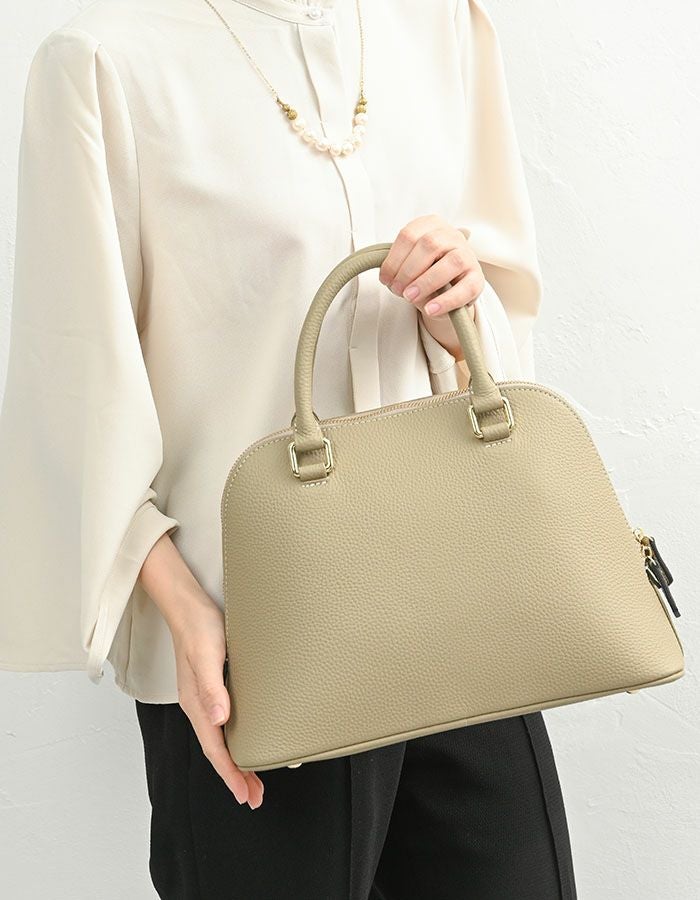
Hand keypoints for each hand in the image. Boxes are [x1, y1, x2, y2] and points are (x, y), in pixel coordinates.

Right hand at [139, 533, 263, 807]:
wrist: (188, 604)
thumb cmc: (199, 627)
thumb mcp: (208, 655)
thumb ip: (212, 687)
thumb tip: (219, 718)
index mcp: (196, 704)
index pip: (215, 749)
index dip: (231, 774)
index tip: (246, 794)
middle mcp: (198, 705)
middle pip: (217, 750)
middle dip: (235, 776)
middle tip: (255, 797)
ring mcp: (204, 697)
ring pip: (220, 738)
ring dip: (235, 761)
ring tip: (252, 779)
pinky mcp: (211, 686)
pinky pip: (222, 723)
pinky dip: (233, 739)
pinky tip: (244, 739)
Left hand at [379, 214, 481, 359]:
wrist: (449, 291)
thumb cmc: (425, 274)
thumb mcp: (410, 266)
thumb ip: (401, 267)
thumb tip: (390, 280)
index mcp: (432, 225)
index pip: (409, 235)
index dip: (394, 259)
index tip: (385, 279)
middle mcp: (453, 235)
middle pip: (429, 244)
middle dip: (408, 270)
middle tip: (396, 289)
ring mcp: (468, 255)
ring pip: (451, 262)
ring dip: (426, 282)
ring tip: (410, 297)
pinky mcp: (478, 279)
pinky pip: (465, 288)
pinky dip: (446, 300)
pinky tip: (430, 309)